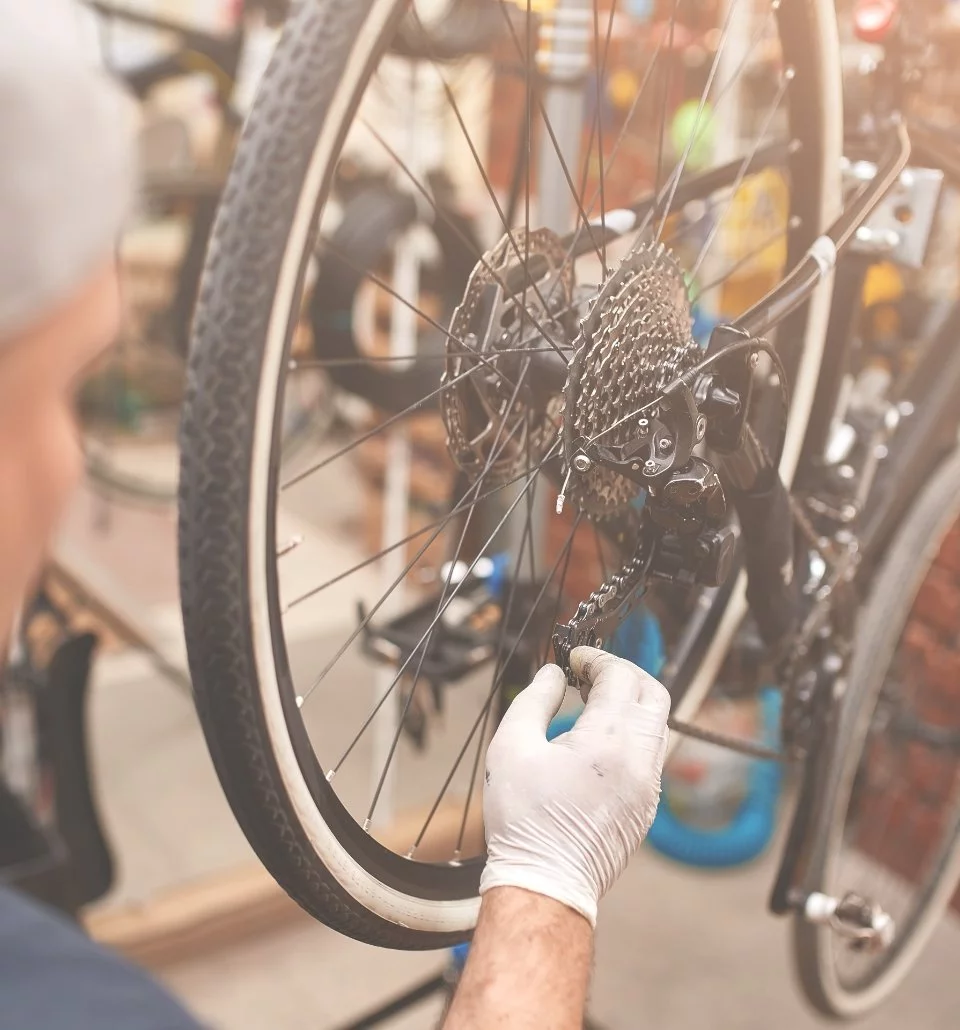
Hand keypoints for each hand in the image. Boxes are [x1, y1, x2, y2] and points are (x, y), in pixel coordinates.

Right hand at [480, 646, 670, 926]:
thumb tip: (554, 674)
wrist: (547, 884)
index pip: (620, 676)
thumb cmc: (523, 819)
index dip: (597, 658)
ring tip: (594, 703)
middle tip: (590, 673)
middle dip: (624, 672)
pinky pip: (653, 753)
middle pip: (654, 692)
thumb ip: (535, 700)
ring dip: (632, 703)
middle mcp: (640, 760)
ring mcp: (650, 786)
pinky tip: (599, 740)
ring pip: (659, 723)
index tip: (574, 659)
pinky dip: (634, 732)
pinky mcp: (648, 806)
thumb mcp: (511, 746)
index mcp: (608, 741)